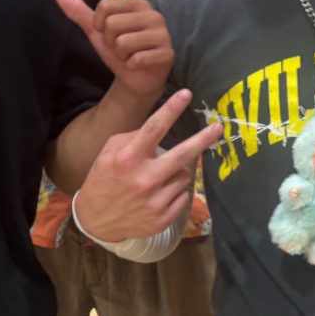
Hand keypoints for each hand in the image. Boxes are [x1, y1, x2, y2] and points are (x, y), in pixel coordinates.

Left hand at [57, 0, 172, 100]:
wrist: (136, 77)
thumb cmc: (118, 50)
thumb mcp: (97, 31)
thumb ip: (80, 12)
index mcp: (138, 4)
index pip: (104, 7)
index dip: (99, 26)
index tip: (110, 35)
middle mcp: (153, 15)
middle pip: (112, 25)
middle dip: (110, 43)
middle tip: (122, 48)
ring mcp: (163, 34)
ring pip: (122, 43)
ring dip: (120, 56)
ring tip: (130, 56)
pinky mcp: (167, 54)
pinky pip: (136, 59)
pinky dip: (131, 66)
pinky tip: (138, 65)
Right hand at [75, 89, 222, 242]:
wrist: (96, 221)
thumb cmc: (103, 179)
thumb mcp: (109, 153)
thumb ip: (134, 138)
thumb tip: (160, 128)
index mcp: (128, 158)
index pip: (154, 128)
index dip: (172, 109)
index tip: (187, 94)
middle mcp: (144, 179)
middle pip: (183, 154)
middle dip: (203, 139)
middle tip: (218, 128)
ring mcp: (156, 201)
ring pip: (184, 176)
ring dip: (176, 172)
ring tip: (158, 178)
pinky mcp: (163, 218)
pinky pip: (183, 195)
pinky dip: (175, 192)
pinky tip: (158, 195)